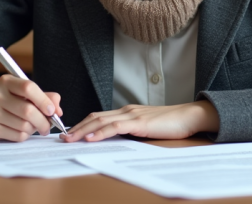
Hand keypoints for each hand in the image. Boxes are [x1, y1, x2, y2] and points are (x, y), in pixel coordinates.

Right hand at [0, 75, 63, 140]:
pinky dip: (24, 136)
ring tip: (33, 127)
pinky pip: (16, 135)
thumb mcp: (24, 94)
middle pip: (28, 110)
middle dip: (43, 121)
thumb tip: (58, 109)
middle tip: (48, 126)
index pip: (28, 87)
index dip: (43, 100)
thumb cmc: (8, 102)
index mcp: (6, 81)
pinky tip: (21, 131)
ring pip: (24, 125)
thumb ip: (44, 97)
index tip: (52, 110)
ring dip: (34, 129)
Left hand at [61, 100, 218, 142]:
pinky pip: (115, 127)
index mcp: (127, 112)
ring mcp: (132, 115)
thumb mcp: (146, 128)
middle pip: (95, 117)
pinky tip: (90, 138)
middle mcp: (126, 110)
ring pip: (101, 121)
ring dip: (83, 130)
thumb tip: (117, 141)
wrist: (189, 116)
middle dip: (76, 127)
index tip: (70, 133)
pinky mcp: (139, 122)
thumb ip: (132, 131)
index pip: (99, 116)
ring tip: (69, 139)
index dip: (82, 124)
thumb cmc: (171, 124)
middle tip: (62, 138)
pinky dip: (100, 132)